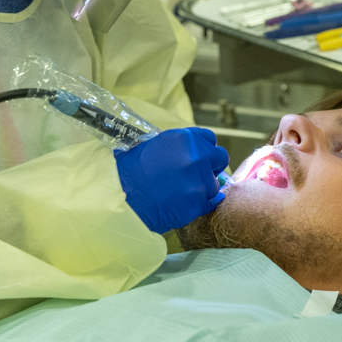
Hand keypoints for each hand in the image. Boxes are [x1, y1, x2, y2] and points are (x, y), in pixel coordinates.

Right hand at [115, 127, 229, 233]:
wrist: (122, 199)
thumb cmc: (130, 172)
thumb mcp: (152, 146)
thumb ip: (177, 146)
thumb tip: (191, 150)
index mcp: (183, 138)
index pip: (210, 138)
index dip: (205, 148)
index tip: (201, 156)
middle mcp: (195, 155)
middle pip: (220, 157)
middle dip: (211, 165)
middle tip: (196, 174)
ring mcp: (199, 179)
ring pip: (214, 182)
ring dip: (203, 187)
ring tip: (181, 192)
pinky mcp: (199, 201)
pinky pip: (211, 201)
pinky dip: (202, 203)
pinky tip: (187, 203)